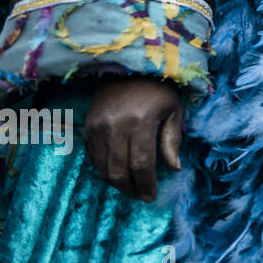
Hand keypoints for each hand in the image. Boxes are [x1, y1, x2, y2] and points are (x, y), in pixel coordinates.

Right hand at [85, 75, 183, 201]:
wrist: (129, 65)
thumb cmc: (158, 88)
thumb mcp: (173, 110)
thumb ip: (172, 140)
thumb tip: (173, 168)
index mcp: (141, 122)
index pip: (141, 164)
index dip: (146, 185)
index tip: (151, 197)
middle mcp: (116, 126)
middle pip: (119, 170)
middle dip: (130, 189)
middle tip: (140, 196)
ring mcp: (98, 126)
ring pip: (103, 167)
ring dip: (116, 183)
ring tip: (130, 188)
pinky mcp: (88, 126)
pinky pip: (94, 157)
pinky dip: (105, 170)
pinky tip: (117, 173)